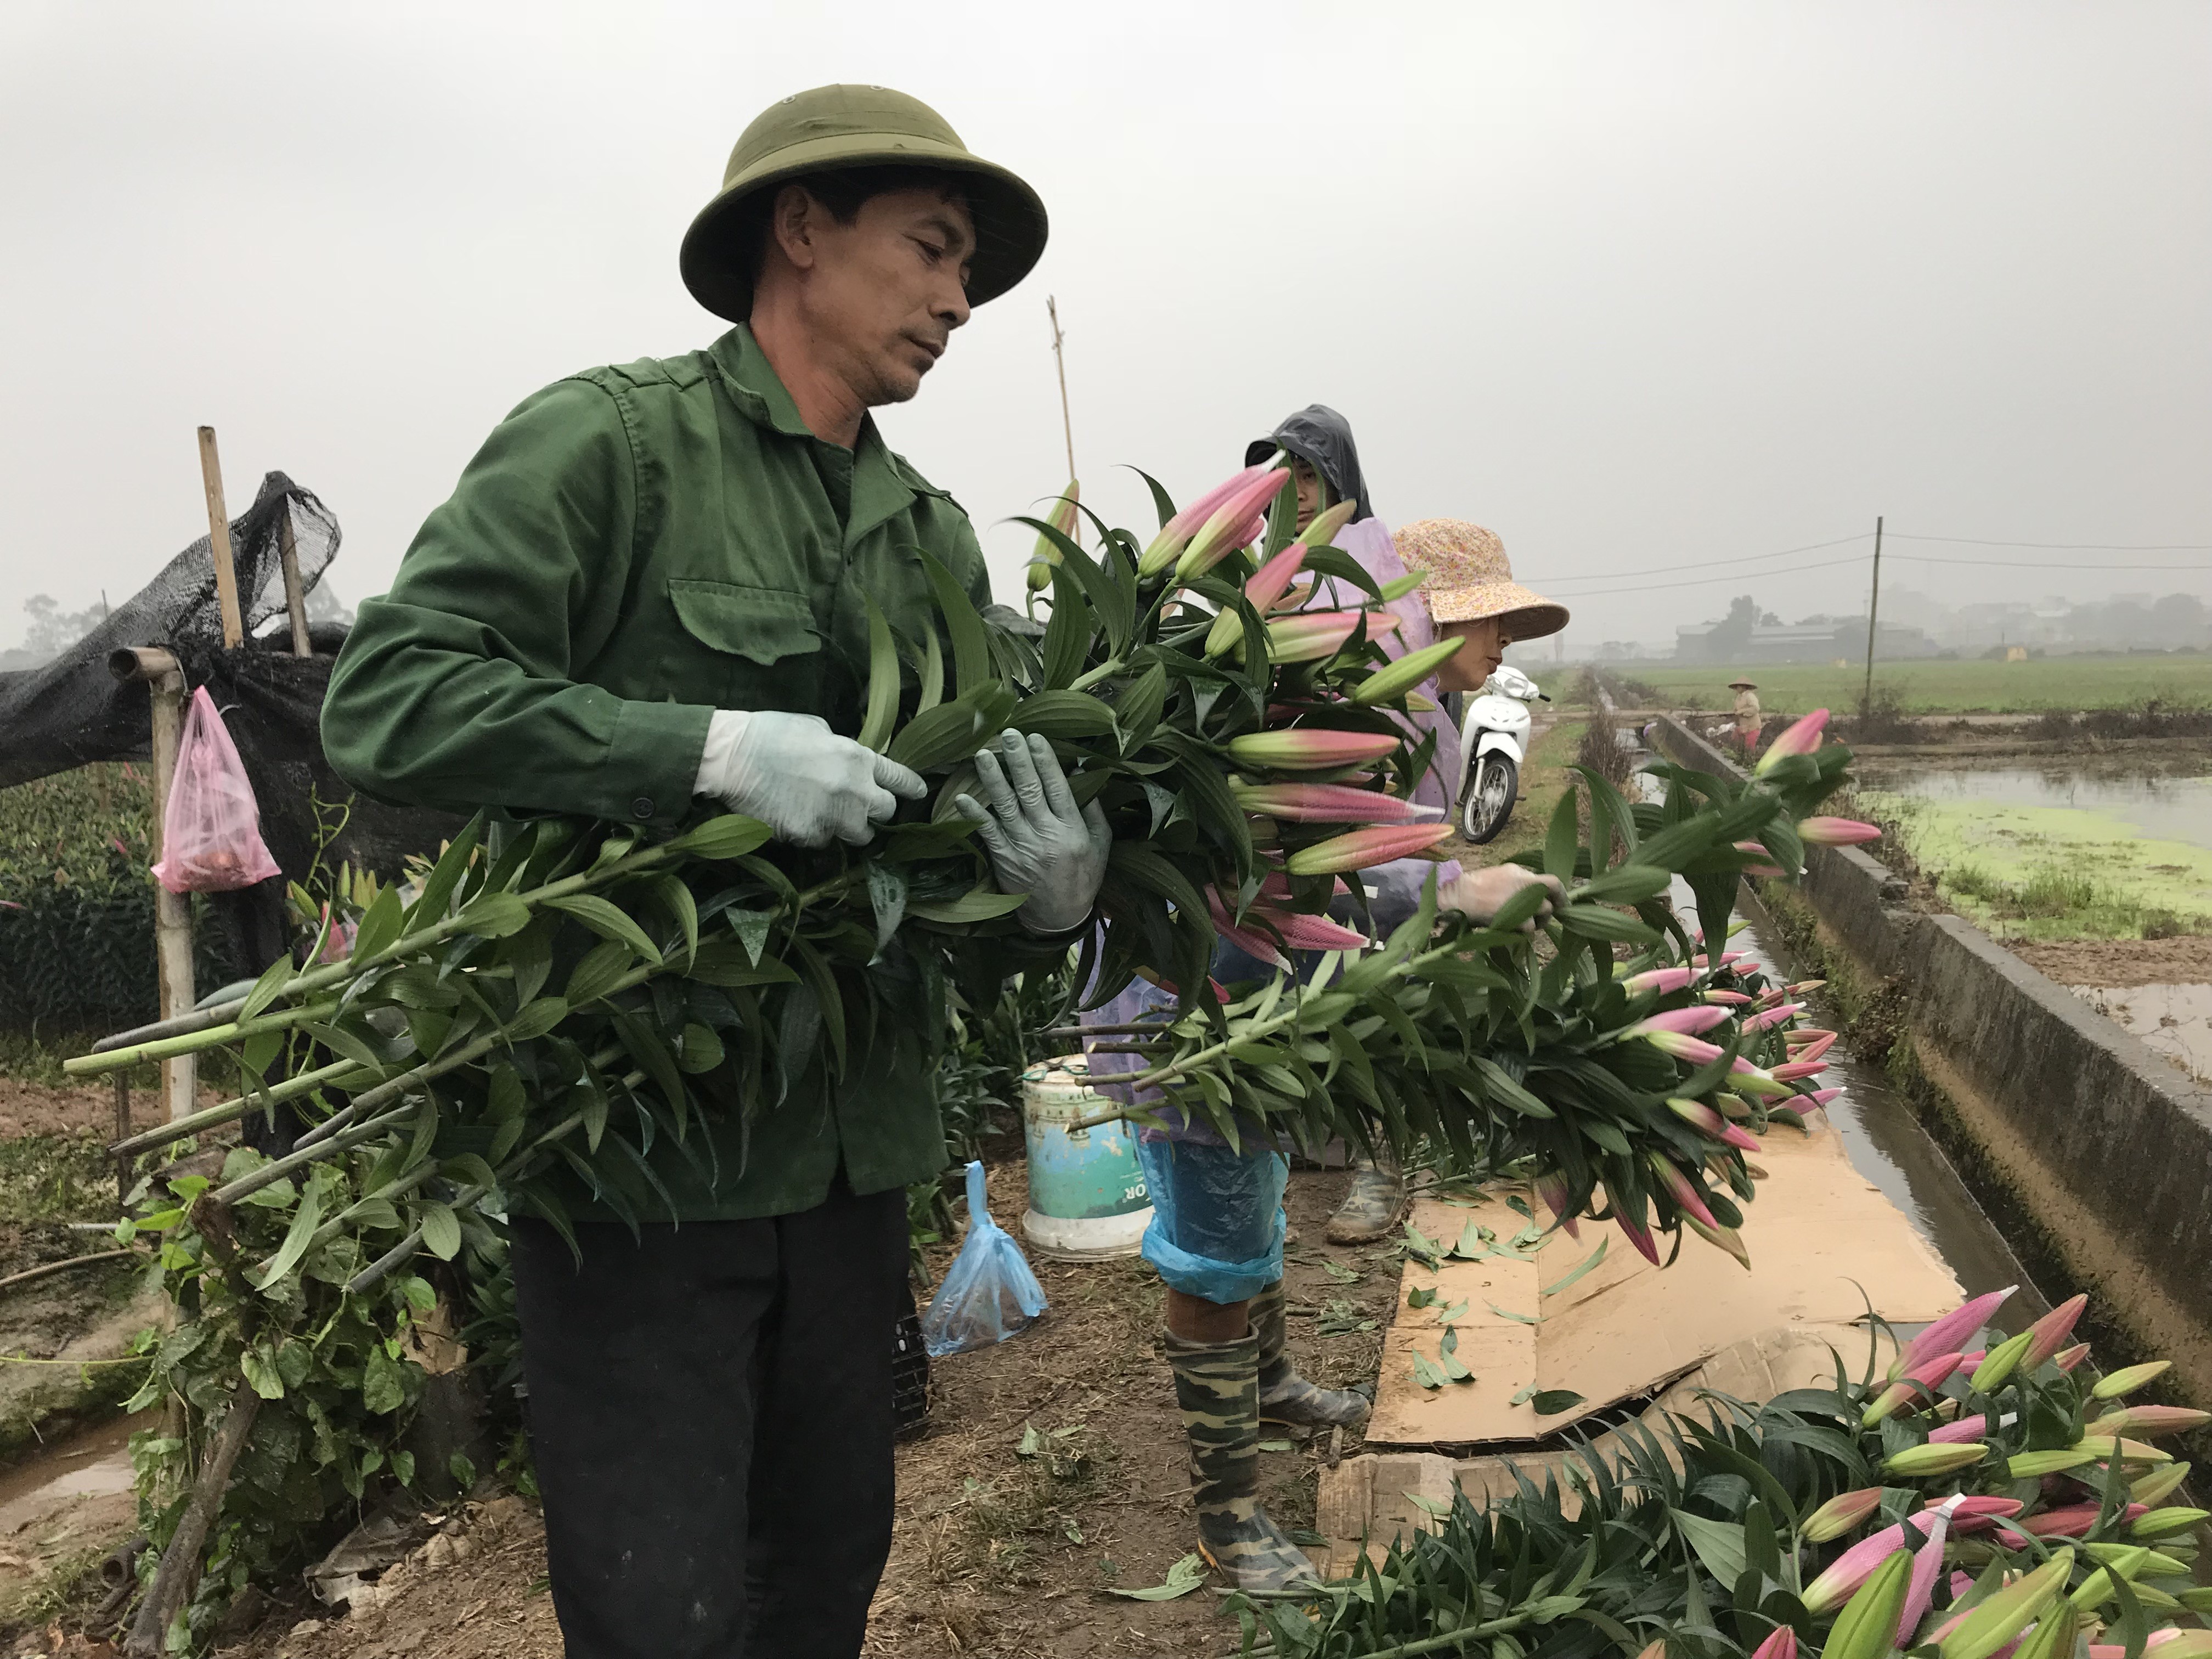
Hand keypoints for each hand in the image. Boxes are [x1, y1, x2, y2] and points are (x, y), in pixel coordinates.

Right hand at [693, 710, 924, 847]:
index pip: (899, 778)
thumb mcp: (817, 729)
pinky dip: (814, 833)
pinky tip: (796, 816)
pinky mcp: (807, 836)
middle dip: (875, 809)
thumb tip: (852, 763)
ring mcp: (831, 817)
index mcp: (858, 759)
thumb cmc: (771, 733)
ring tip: (825, 813)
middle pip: (885, 812)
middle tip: (858, 804)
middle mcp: (853, 791)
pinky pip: (822, 841)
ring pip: (858, 835)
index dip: (910, 787)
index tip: (917, 793)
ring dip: (848, 827)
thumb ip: (843, 749)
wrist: (731, 757)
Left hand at [954, 730, 1110, 933]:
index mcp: (1072, 829)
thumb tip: (1081, 771)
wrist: (1059, 918)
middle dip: (1018, 760)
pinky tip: (962, 797)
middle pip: (1030, 790)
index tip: (1035, 737)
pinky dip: (975, 815)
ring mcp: (1022, 847)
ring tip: (983, 754)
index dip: (1045, 760)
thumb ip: (1092, 810)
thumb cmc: (1083, 877)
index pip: (1057, 787)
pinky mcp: (1004, 859)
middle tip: (1008, 734)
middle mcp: (1046, 835)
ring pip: (1006, 806)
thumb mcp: (1100, 844)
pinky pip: (987, 833)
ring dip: (992, 779)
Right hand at [1439, 865, 1563, 931]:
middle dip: (1546, 912)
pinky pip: (1529, 929)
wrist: (1458, 897)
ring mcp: (1523, 902)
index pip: (1553, 881)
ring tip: (1522, 925)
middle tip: (1540, 919)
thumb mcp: (1499, 875)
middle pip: (1549, 902)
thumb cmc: (1472, 886)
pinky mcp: (1517, 918)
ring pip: (1542, 916)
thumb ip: (1518, 882)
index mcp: (1521, 873)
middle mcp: (1526, 885)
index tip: (1559, 903)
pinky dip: (1522, 932)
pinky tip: (1512, 930)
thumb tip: (1531, 891)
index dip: (1561, 895)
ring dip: (1535, 923)